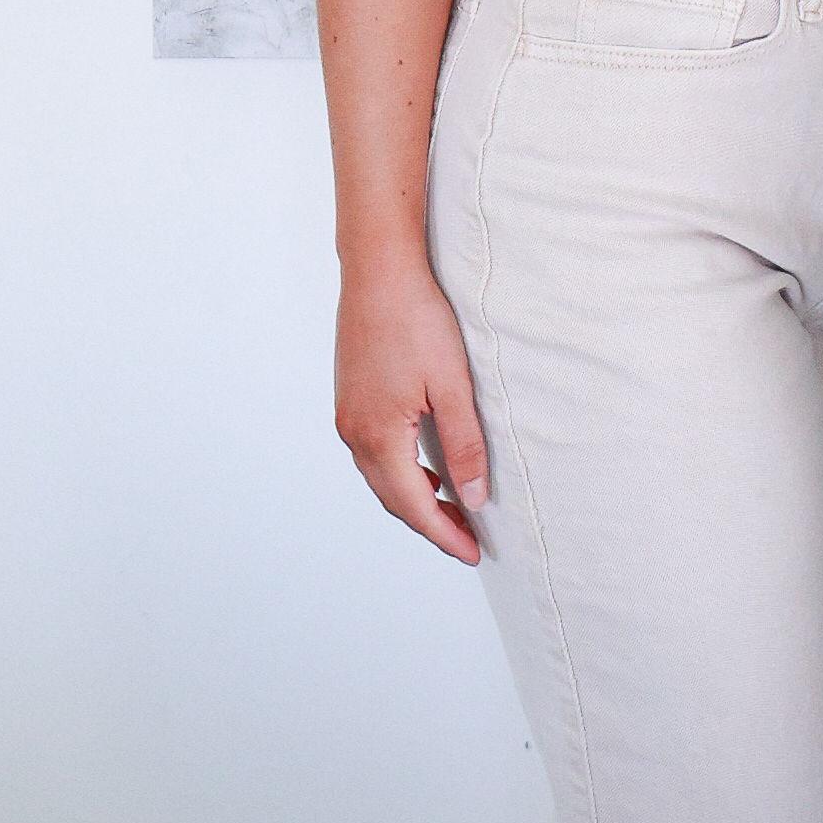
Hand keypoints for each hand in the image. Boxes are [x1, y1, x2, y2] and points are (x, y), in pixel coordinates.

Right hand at [335, 263, 495, 560]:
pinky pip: (374, 454)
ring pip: (381, 477)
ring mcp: (347, 416)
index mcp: (378, 436)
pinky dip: (401, 472)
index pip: (414, 505)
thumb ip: (464, 446)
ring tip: (454, 510)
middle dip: (431, 523)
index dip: (444, 534)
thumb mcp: (452, 386)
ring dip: (415, 499)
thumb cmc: (416, 320)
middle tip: (469, 539)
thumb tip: (475, 497)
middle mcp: (354, 433)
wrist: (378, 270)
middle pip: (394, 498)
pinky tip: (427, 470)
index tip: (473, 552)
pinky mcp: (350, 399)